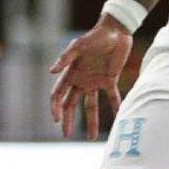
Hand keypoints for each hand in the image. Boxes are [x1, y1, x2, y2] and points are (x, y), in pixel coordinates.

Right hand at [48, 14, 129, 139]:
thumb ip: (65, 58)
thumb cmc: (95, 36)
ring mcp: (95, 81)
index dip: (55, 107)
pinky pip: (112, 97)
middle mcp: (81, 80)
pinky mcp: (110, 80)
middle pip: (71, 104)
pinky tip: (117, 119)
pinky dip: (115, 108)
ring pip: (90, 105)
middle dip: (68, 119)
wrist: (116, 30)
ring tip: (91, 137)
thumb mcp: (78, 46)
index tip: (56, 120)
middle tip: (65, 135)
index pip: (59, 94)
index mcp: (71, 72)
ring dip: (91, 121)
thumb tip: (50, 72)